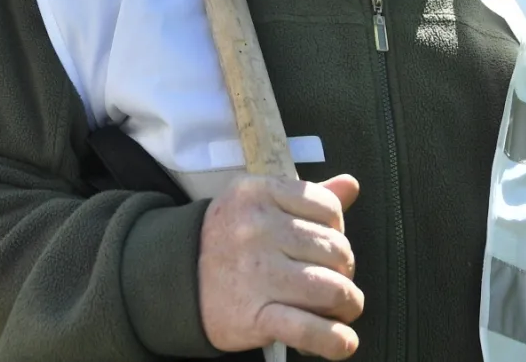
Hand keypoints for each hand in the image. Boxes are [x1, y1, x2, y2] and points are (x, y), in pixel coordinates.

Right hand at [199, 174, 362, 359]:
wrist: (175, 280)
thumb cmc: (229, 241)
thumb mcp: (257, 205)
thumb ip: (305, 197)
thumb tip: (350, 185)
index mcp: (257, 193)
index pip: (328, 208)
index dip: (336, 230)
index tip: (319, 245)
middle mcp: (256, 229)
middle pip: (337, 250)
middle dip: (343, 271)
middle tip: (328, 280)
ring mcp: (255, 273)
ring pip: (334, 290)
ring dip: (347, 305)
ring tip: (336, 309)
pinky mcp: (255, 316)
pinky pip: (311, 330)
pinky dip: (336, 341)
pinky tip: (342, 341)